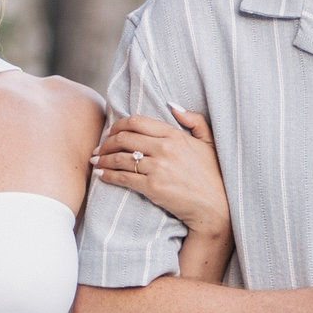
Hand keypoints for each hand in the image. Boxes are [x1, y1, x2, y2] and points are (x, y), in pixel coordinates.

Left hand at [92, 106, 229, 235]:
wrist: (216, 206)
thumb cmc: (214, 175)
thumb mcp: (209, 143)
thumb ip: (195, 120)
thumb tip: (173, 106)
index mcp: (175, 135)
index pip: (137, 122)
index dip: (119, 125)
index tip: (111, 132)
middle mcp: (164, 148)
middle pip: (124, 138)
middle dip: (106, 142)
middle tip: (100, 148)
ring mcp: (157, 167)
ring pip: (119, 157)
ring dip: (103, 159)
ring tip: (96, 161)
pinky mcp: (152, 187)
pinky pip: (122, 177)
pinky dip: (108, 175)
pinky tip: (101, 174)